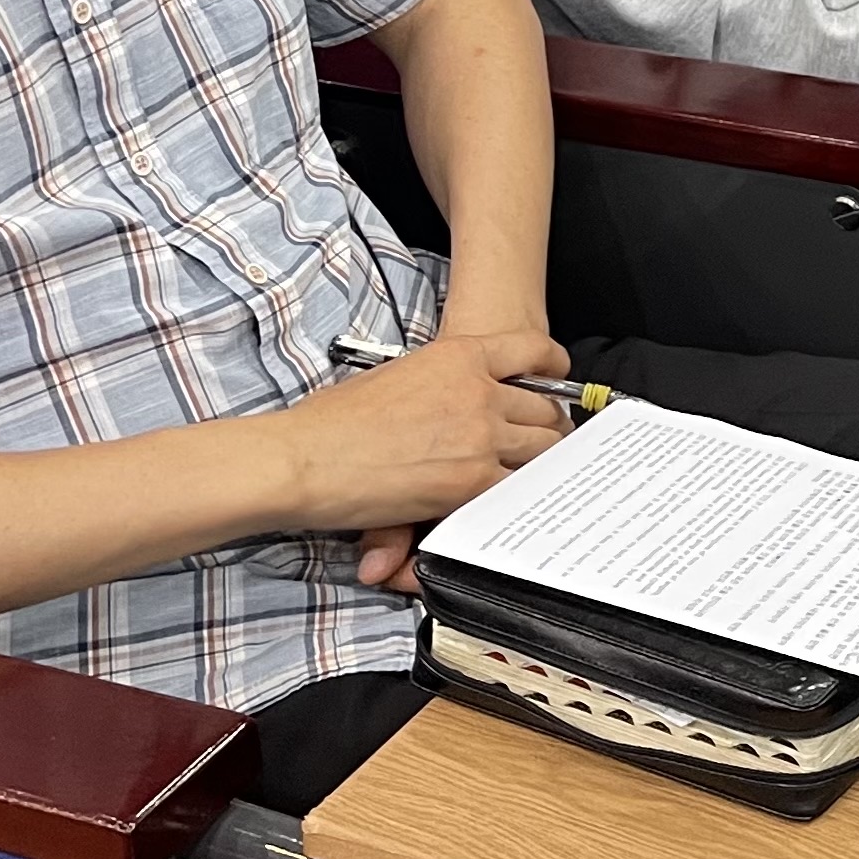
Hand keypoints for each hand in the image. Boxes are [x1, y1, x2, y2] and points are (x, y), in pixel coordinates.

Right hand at [275, 331, 571, 588]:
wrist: (302, 458)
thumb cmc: (329, 422)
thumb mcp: (393, 378)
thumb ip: (436, 387)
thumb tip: (445, 405)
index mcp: (458, 356)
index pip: (531, 350)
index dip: (553, 367)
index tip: (557, 379)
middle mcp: (478, 391)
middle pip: (545, 409)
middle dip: (549, 429)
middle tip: (543, 445)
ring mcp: (480, 437)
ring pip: (542, 451)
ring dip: (540, 466)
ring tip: (533, 479)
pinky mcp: (471, 482)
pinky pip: (516, 491)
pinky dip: (517, 500)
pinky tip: (511, 507)